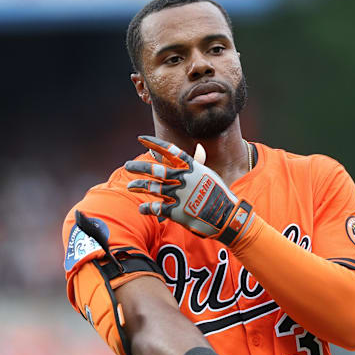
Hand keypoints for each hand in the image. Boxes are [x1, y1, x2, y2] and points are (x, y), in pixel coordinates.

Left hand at [125, 135, 253, 245]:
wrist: (227, 217)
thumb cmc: (218, 195)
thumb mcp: (209, 175)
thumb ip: (198, 163)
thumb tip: (198, 148)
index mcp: (192, 167)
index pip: (170, 150)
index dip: (154, 143)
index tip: (140, 138)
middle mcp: (183, 178)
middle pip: (155, 169)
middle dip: (138, 166)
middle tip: (128, 166)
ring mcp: (179, 195)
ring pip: (152, 187)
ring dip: (138, 185)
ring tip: (130, 186)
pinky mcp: (176, 211)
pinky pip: (155, 208)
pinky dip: (146, 208)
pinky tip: (141, 208)